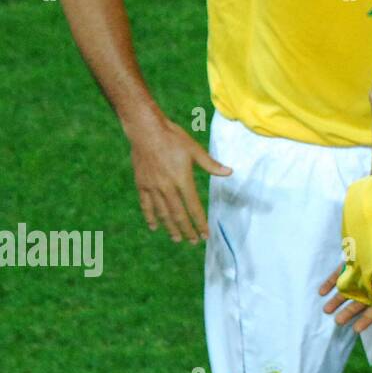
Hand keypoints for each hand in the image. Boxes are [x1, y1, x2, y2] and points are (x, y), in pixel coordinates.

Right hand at [126, 114, 230, 243]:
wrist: (145, 130)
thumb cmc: (173, 138)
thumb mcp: (195, 150)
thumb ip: (211, 164)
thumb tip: (229, 172)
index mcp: (182, 180)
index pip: (193, 207)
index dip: (200, 222)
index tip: (205, 234)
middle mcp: (167, 187)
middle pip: (178, 214)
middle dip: (187, 230)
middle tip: (193, 241)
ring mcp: (152, 187)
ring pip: (162, 213)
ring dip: (171, 227)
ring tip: (177, 238)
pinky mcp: (142, 184)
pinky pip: (146, 205)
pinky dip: (151, 217)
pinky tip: (155, 226)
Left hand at [319, 264, 371, 333]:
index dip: (366, 318)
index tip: (357, 329)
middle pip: (363, 299)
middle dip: (350, 311)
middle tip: (338, 322)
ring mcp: (365, 270)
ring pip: (351, 288)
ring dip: (339, 300)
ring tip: (327, 311)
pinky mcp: (354, 260)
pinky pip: (341, 272)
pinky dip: (331, 281)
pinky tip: (321, 291)